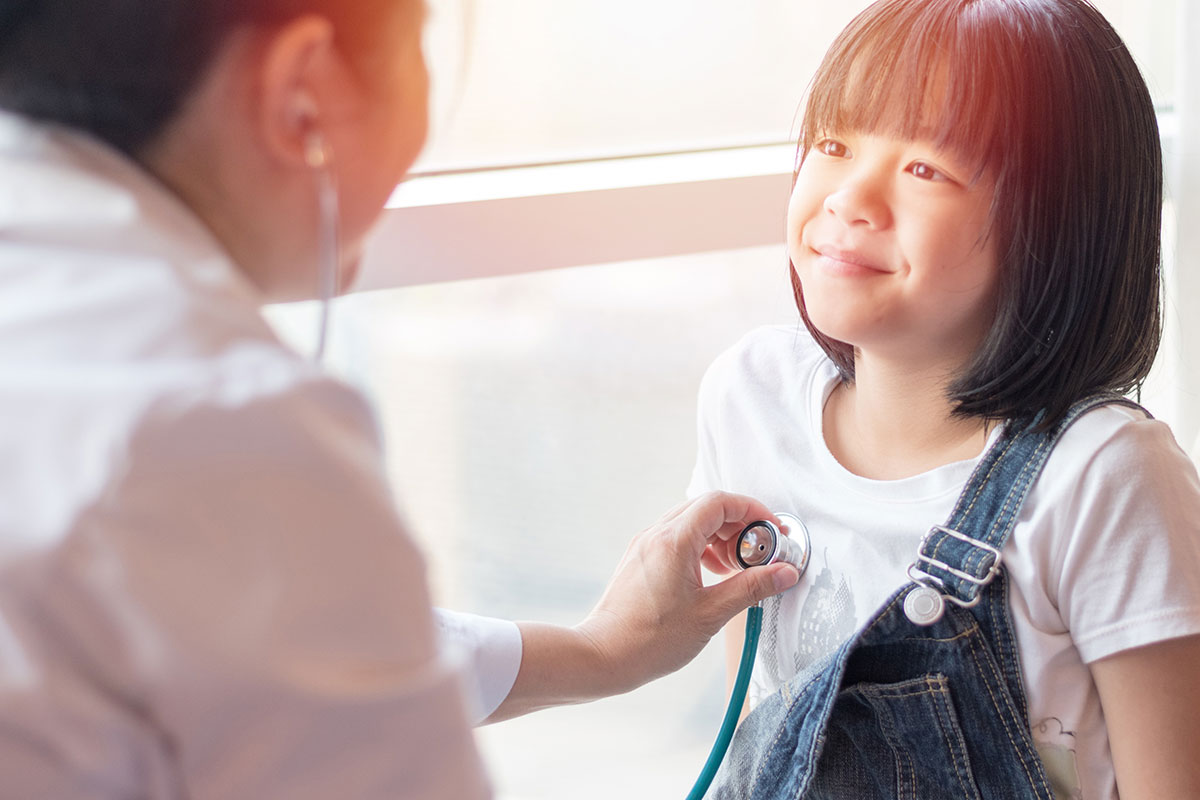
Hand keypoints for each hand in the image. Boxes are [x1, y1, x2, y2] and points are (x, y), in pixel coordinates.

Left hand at [487, 491, 798, 722]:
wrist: (603, 657)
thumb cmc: (650, 640)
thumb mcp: (711, 614)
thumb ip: (751, 588)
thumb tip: (784, 572)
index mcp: (674, 541)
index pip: (719, 503)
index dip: (752, 510)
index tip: (772, 529)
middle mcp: (656, 535)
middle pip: (705, 508)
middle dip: (738, 523)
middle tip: (760, 550)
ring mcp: (645, 545)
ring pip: (690, 522)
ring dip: (719, 536)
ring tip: (737, 567)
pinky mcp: (640, 559)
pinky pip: (676, 538)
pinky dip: (700, 547)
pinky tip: (712, 575)